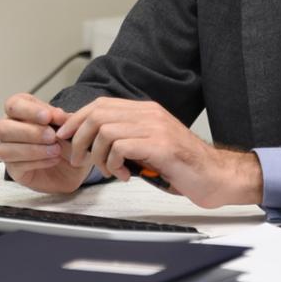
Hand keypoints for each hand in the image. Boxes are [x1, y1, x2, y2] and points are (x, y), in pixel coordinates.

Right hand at [0, 93, 93, 193]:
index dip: (29, 110)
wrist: (75, 167)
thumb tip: (57, 115)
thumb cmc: (67, 142)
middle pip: (2, 127)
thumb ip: (64, 119)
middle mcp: (10, 129)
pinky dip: (37, 162)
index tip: (48, 116)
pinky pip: (16, 166)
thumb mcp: (71, 127)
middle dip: (29, 132)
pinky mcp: (14, 169)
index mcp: (22, 111)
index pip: (14, 104)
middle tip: (52, 136)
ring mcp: (9, 150)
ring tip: (56, 150)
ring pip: (4, 149)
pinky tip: (53, 160)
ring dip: (33, 149)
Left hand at [55, 97, 261, 208]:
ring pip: (105, 130)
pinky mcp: (161, 146)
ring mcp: (157, 128)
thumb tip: (90, 141)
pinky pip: (121, 147)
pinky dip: (113, 163)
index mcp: (146, 111)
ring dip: (97, 155)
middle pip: (97, 114)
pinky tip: (123, 175)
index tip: (64, 136)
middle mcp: (150, 114)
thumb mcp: (148, 148)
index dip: (77, 119)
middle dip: (79, 139)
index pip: (100, 105)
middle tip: (79, 160)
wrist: (216, 177)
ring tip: (109, 171)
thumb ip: (125, 140)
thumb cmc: (183, 166)